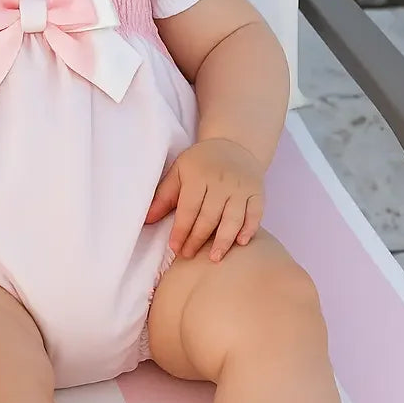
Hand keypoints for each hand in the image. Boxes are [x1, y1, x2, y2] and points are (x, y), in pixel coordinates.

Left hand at [145, 138, 264, 260]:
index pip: (189, 208)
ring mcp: (242, 187)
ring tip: (214, 257)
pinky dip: (250, 228)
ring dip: (224, 240)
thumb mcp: (179, 172)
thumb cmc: (201, 163)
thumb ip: (164, 196)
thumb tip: (146, 220)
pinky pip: (256, 213)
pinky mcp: (257, 192)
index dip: (181, 229)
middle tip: (189, 255)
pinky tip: (241, 242)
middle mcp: (222, 181)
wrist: (234, 145)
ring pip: (233, 218)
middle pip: (210, 216)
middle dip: (198, 238)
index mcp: (199, 175)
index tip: (175, 247)